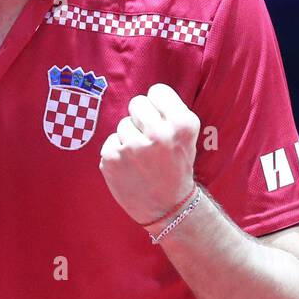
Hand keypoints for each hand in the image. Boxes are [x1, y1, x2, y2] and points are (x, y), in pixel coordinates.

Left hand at [99, 83, 200, 225]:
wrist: (168, 208)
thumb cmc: (176, 167)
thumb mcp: (188, 138)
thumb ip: (170, 113)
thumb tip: (146, 94)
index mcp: (183, 124)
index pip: (157, 91)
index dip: (158, 105)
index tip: (161, 119)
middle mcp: (159, 134)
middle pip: (137, 103)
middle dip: (141, 119)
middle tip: (150, 139)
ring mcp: (133, 147)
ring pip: (123, 124)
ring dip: (130, 138)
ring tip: (142, 158)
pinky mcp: (112, 159)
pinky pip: (110, 141)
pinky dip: (117, 153)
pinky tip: (130, 168)